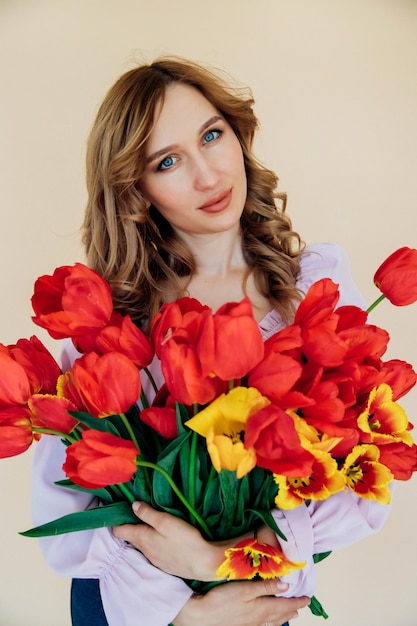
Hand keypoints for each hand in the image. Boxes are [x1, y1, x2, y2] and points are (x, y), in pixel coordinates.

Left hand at [113, 501, 226, 580]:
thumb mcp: (166, 521)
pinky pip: (153, 551)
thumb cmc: (184, 539)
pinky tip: (162, 538)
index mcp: (142, 539)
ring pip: (142, 545)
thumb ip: (148, 514)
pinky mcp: (165, 564)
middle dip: (130, 526)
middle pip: (130, 538)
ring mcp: (155, 560)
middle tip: (134, 512)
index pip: (120, 531)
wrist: (203, 563)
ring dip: (142, 535)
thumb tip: (133, 506)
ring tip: (149, 523)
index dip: (116, 520)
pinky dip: (153, 543)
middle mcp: (145, 551)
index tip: (118, 510)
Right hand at [172, 579, 309, 625]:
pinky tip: (268, 621)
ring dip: (283, 616)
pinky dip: (272, 621)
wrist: (202, 616)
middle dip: (293, 609)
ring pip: (273, 621)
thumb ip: (266, 586)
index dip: (297, 601)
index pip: (285, 605)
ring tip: (291, 614)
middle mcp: (260, 618)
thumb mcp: (245, 588)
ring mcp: (251, 624)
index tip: (307, 598)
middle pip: (281, 614)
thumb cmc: (222, 600)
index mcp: (263, 608)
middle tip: (301, 605)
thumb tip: (286, 585)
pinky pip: (264, 625)